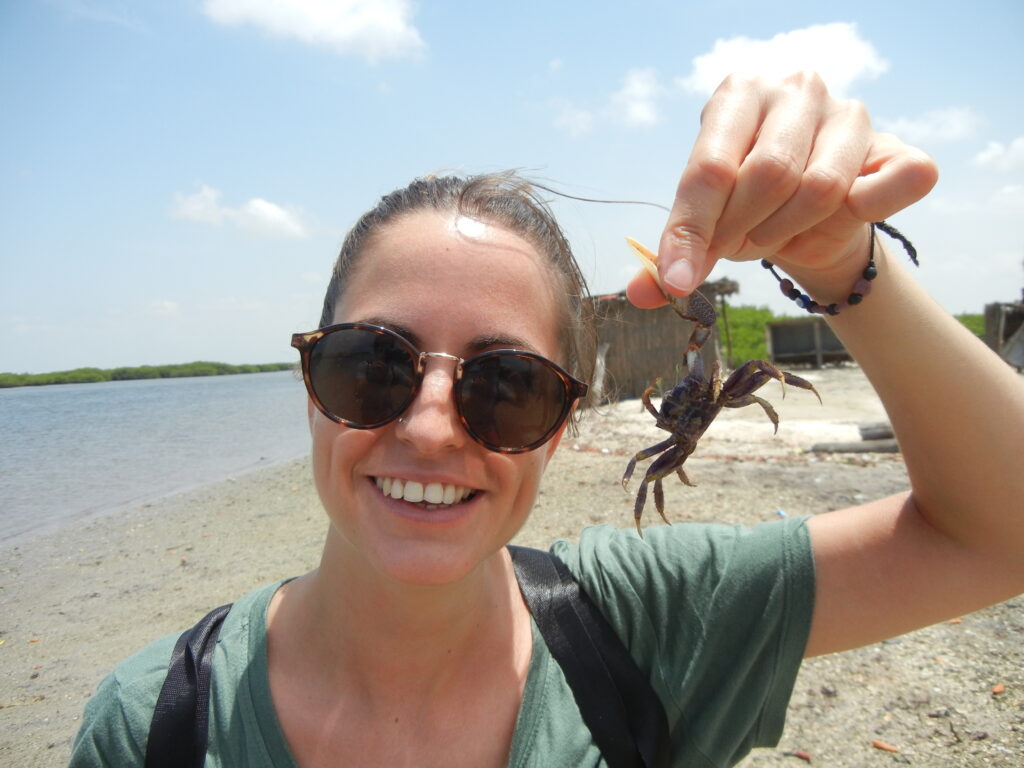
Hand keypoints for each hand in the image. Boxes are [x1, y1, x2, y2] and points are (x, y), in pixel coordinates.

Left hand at [627, 71, 937, 307]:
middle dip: (741, 231)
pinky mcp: (895, 147)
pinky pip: (896, 184)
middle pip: (767, 175)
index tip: (680, 279)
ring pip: (821, 188)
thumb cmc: (747, 205)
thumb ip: (672, 256)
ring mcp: (851, 113)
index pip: (710, 167)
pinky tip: (842, 218)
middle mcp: (795, 90)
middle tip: (734, 247)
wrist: (811, 210)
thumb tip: (640, 295)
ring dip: (787, 231)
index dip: (692, 230)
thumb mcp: (704, 221)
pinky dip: (865, 212)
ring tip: (771, 234)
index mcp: (736, 95)